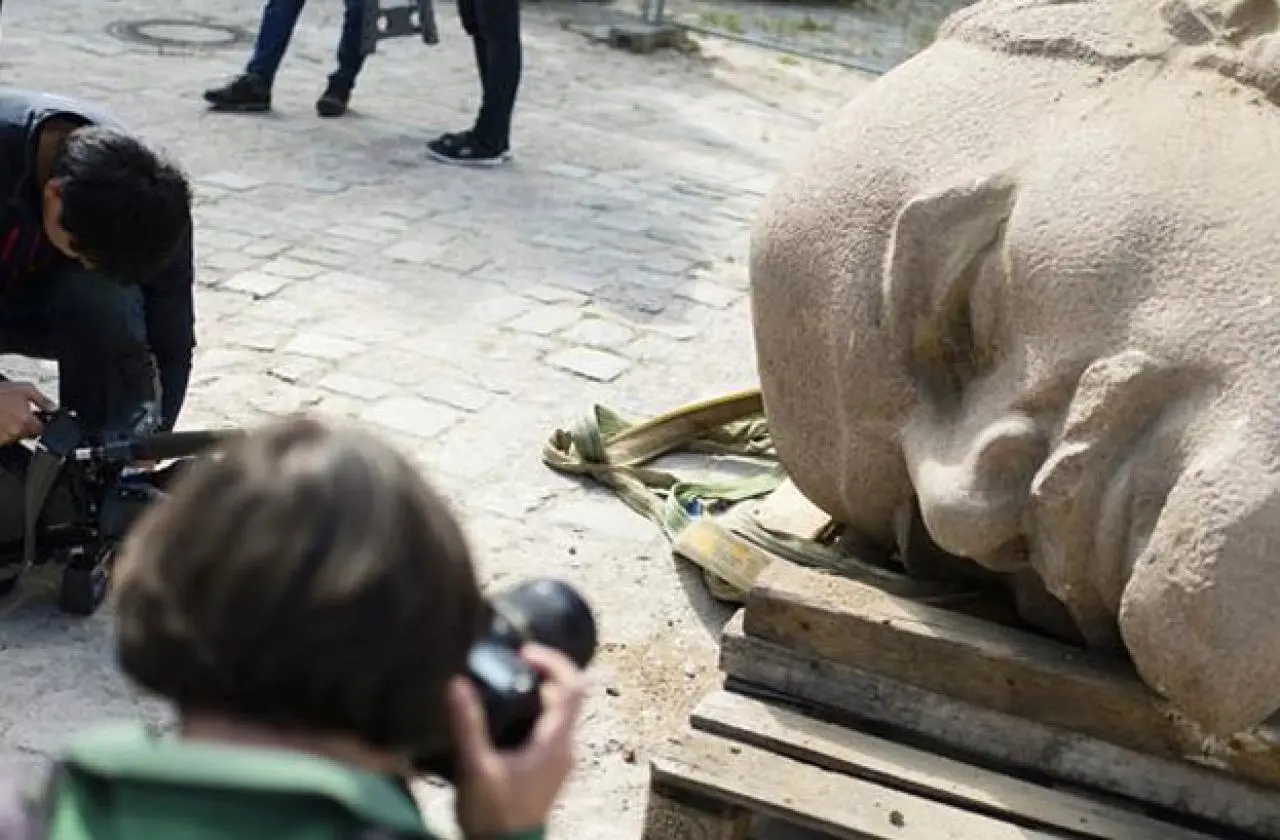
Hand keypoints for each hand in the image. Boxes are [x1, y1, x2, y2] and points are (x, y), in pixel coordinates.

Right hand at [0, 382, 53, 444]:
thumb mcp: (23, 389)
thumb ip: (42, 399)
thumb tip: (53, 408)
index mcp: (26, 422)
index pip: (41, 430)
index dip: (39, 422)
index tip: (35, 417)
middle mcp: (15, 433)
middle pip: (28, 434)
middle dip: (24, 424)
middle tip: (14, 412)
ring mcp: (4, 439)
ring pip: (14, 436)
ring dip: (12, 428)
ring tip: (4, 414)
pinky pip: (3, 437)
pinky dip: (2, 430)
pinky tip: (0, 419)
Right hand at [448, 644, 586, 837]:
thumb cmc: (494, 817)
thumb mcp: (476, 767)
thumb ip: (467, 724)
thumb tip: (457, 684)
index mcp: (556, 742)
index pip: (574, 686)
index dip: (553, 661)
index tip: (524, 652)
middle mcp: (566, 749)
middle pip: (565, 697)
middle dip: (539, 676)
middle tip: (507, 666)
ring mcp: (560, 762)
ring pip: (557, 714)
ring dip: (534, 696)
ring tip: (500, 688)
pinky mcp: (549, 771)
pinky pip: (549, 731)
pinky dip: (532, 715)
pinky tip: (503, 720)